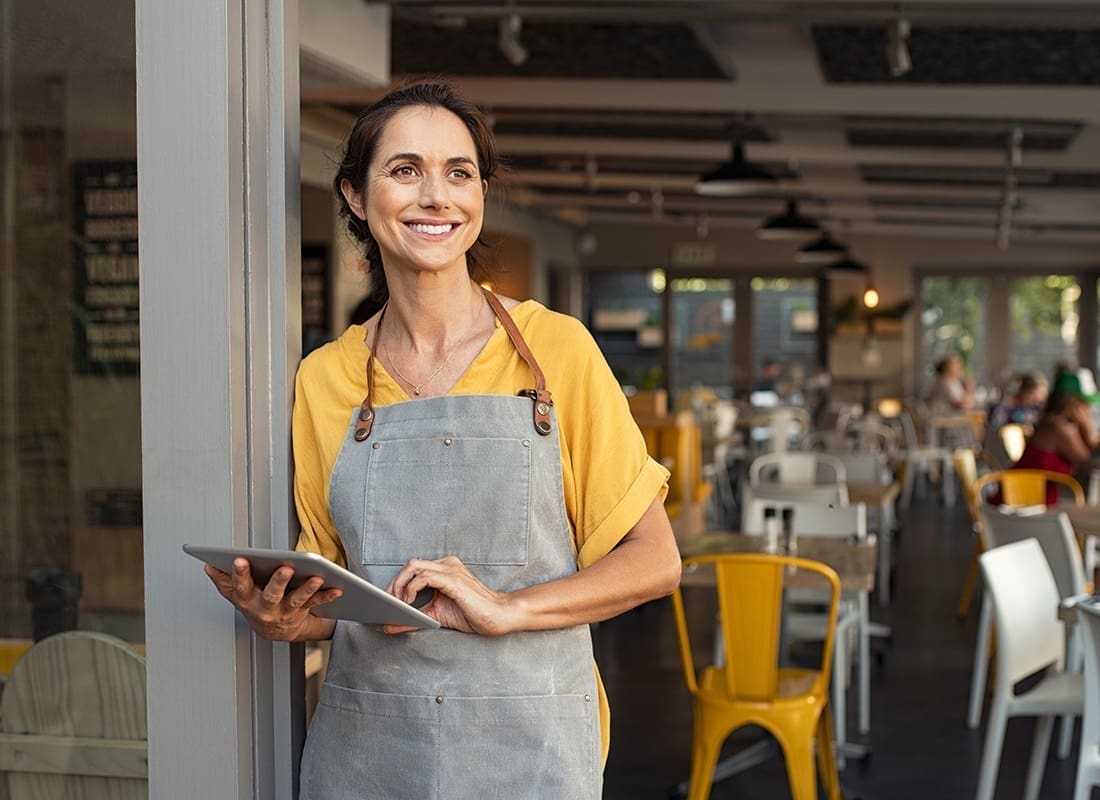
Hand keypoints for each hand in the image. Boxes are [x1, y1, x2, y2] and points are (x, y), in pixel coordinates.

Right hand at [204, 558, 341, 640]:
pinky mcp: (302, 612)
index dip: (239, 573)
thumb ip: (224, 580)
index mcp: (247, 599)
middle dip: (278, 581)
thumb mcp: (237, 594)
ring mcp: (285, 612)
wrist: (275, 632)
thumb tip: (209, 565)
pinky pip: (316, 603)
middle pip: (271, 594)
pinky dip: (327, 596)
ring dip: (307, 589)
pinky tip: (337, 588)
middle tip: (285, 567)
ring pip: (296, 600)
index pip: (241, 586)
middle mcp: (266, 608)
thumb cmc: (255, 604)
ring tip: (318, 578)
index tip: (240, 559)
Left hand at [385, 556, 513, 635]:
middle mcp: (447, 564)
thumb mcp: (436, 616)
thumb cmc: (473, 614)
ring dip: (399, 585)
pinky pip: (424, 578)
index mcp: (445, 569)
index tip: (386, 600)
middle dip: (394, 583)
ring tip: (397, 604)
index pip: (413, 568)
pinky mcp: (453, 579)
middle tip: (387, 603)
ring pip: (414, 567)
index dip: (397, 582)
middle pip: (410, 564)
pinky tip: (409, 603)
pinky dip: (411, 589)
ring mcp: (450, 570)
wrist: (498, 616)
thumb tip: (389, 625)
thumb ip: (414, 618)